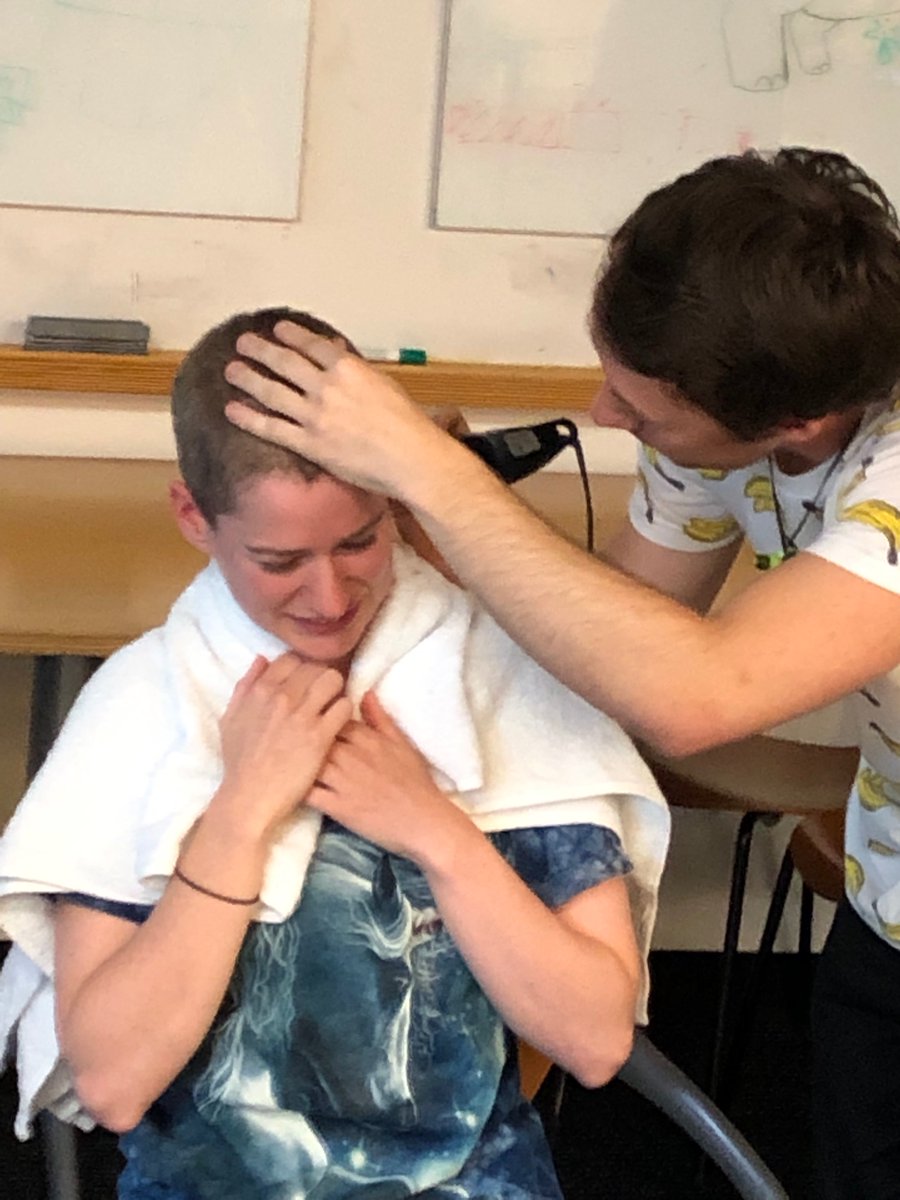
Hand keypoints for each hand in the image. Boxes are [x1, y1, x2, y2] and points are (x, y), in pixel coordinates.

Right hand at [214, 653, 351, 839]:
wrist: (250, 797)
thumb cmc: (239, 761)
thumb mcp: (230, 719)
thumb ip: (245, 686)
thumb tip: (262, 659)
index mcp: (260, 691)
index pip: (291, 659)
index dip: (300, 669)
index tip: (304, 684)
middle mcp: (282, 697)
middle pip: (315, 667)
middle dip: (320, 679)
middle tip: (321, 695)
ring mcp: (302, 715)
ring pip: (333, 680)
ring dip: (335, 691)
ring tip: (332, 705)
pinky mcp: (320, 736)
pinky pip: (344, 706)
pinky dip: (344, 711)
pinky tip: (338, 723)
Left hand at [223, 323, 456, 497]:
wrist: (410, 458)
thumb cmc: (407, 423)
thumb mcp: (384, 384)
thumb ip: (356, 367)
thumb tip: (336, 348)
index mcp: (348, 369)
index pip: (312, 345)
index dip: (291, 335)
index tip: (277, 329)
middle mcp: (326, 387)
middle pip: (285, 362)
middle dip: (260, 350)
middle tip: (243, 342)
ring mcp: (315, 415)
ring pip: (272, 391)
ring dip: (248, 378)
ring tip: (231, 370)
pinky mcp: (309, 444)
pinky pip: (272, 428)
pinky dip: (249, 418)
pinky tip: (232, 410)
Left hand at [308, 692, 470, 862]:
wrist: (424, 820)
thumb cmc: (416, 782)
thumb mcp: (401, 743)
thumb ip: (380, 719)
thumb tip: (364, 693)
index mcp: (367, 738)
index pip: (333, 718)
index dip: (320, 720)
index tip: (312, 723)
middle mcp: (352, 756)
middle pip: (315, 738)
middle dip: (303, 738)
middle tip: (292, 742)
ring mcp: (343, 782)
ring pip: (308, 763)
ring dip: (296, 762)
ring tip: (288, 764)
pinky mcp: (338, 807)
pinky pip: (309, 794)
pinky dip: (298, 789)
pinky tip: (292, 787)